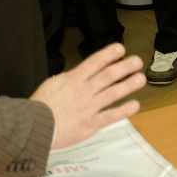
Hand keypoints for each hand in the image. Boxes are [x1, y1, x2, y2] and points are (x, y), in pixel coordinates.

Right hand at [31, 42, 145, 148]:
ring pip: (112, 93)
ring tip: (141, 79)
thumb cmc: (40, 106)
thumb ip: (68, 79)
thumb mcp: (52, 84)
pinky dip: (123, 110)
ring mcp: (89, 107)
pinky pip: (110, 116)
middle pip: (108, 75)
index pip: (94, 62)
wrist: (35, 127)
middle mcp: (84, 91)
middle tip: (137, 61)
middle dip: (124, 67)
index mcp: (73, 79)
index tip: (120, 49)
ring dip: (128, 85)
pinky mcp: (91, 124)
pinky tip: (134, 105)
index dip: (109, 54)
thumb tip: (78, 74)